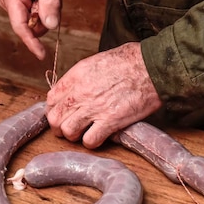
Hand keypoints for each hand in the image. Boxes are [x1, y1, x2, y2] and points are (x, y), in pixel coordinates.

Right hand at [0, 0, 61, 59]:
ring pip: (35, 20)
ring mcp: (12, 3)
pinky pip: (35, 14)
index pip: (20, 26)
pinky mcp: (18, 4)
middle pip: (31, 24)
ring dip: (47, 10)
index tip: (42, 55)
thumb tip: (51, 26)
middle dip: (46, 15)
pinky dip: (44, 7)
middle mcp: (8, 1)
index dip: (31, 42)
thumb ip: (50, 3)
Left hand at [46, 42, 162, 147]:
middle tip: (70, 127)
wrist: (152, 67)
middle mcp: (80, 93)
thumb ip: (81, 77)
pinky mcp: (110, 122)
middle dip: (59, 126)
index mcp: (76, 76)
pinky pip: (90, 141)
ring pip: (68, 132)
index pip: (51, 99)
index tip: (62, 113)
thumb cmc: (130, 60)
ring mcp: (94, 108)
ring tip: (84, 133)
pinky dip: (92, 142)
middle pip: (54, 119)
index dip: (55, 109)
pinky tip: (99, 136)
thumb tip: (74, 88)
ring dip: (74, 135)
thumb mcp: (97, 60)